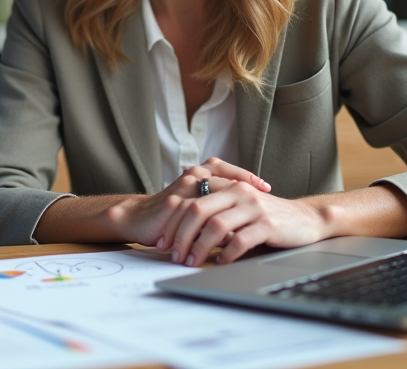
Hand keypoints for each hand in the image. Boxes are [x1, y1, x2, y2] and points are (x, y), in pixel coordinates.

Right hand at [105, 163, 269, 246]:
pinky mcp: (173, 202)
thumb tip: (246, 223)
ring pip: (213, 198)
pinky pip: (197, 214)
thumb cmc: (171, 215)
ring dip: (229, 214)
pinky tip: (221, 234)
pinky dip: (211, 226)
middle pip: (226, 180)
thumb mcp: (199, 208)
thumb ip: (219, 210)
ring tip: (245, 226)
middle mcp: (193, 176)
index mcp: (201, 173)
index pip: (231, 172)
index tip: (267, 188)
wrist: (139, 218)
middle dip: (246, 192)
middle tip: (263, 202)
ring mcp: (183, 188)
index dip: (249, 178)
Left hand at [160, 181, 330, 266]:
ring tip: (191, 261)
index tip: (162, 241)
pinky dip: (226, 254)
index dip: (172, 221)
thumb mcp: (239, 209)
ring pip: (215, 225)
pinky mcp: (267, 224)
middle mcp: (237, 191)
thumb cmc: (268, 218)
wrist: (306, 219)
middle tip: (173, 254)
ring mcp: (252, 207)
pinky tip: (220, 263)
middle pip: (196, 210)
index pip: (190, 200)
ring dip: (199, 246)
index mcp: (227, 185)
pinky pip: (240, 239)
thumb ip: (216, 214)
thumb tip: (184, 234)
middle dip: (180, 235)